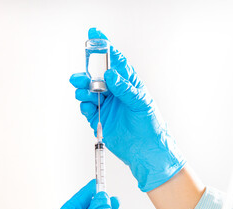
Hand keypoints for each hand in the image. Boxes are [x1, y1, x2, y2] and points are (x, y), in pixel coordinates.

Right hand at [70, 28, 185, 191]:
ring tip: (82, 91)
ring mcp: (107, 105)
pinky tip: (87, 106)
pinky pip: (88, 108)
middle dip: (87, 72)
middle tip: (80, 76)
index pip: (115, 62)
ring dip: (83, 89)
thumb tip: (110, 75)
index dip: (105, 47)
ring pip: (89, 91)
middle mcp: (116, 93)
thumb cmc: (151, 125)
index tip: (94, 34)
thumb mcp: (141, 102)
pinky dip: (84, 105)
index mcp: (128, 84)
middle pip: (97, 76)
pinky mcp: (100, 119)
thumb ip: (125, 88)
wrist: (147, 151)